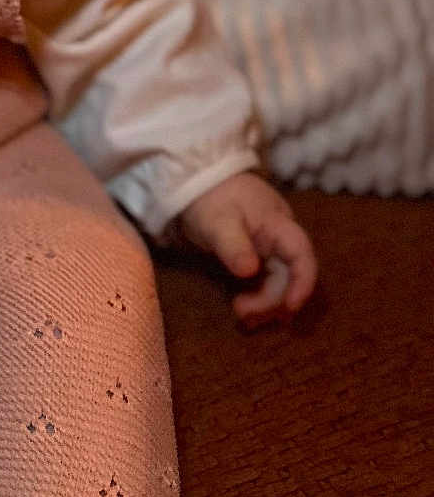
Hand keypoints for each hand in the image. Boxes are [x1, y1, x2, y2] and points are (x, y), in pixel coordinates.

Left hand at [175, 172, 317, 329]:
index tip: (290, 307)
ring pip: (277, 281)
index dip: (302, 282)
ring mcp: (268, 247)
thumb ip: (233, 245)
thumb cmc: (209, 197)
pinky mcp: (255, 255)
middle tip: (243, 314)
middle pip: (288, 275)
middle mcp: (279, 238)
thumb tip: (249, 271)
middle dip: (271, 299)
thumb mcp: (217, 221)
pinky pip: (264, 280)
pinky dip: (257, 296)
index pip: (302, 254)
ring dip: (264, 303)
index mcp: (278, 224)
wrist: (194, 179)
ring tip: (242, 318)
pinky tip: (243, 309)